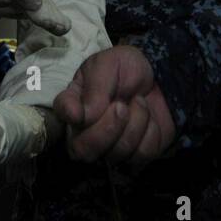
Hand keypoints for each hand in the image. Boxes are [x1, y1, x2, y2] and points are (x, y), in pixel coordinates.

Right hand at [53, 45, 173, 166]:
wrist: (159, 76)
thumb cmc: (126, 68)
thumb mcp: (108, 64)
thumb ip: (95, 87)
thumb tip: (82, 117)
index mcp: (75, 104)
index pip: (61, 112)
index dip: (68, 115)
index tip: (78, 113)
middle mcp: (85, 131)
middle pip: (82, 149)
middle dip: (107, 128)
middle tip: (122, 105)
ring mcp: (109, 147)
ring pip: (115, 154)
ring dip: (134, 123)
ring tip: (139, 102)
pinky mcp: (134, 155)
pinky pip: (140, 154)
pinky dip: (149, 132)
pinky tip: (149, 119)